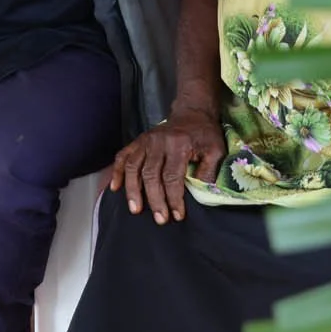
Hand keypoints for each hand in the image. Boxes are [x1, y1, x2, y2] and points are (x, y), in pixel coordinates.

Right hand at [110, 102, 224, 223]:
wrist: (192, 112)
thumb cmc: (204, 134)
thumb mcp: (216, 150)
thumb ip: (208, 171)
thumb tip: (200, 192)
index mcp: (178, 145)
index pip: (172, 177)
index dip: (174, 198)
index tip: (177, 215)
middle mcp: (157, 143)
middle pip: (150, 175)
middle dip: (154, 199)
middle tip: (159, 219)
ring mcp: (144, 141)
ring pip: (133, 168)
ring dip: (132, 190)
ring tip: (135, 209)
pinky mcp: (137, 141)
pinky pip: (122, 157)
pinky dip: (116, 172)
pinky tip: (114, 188)